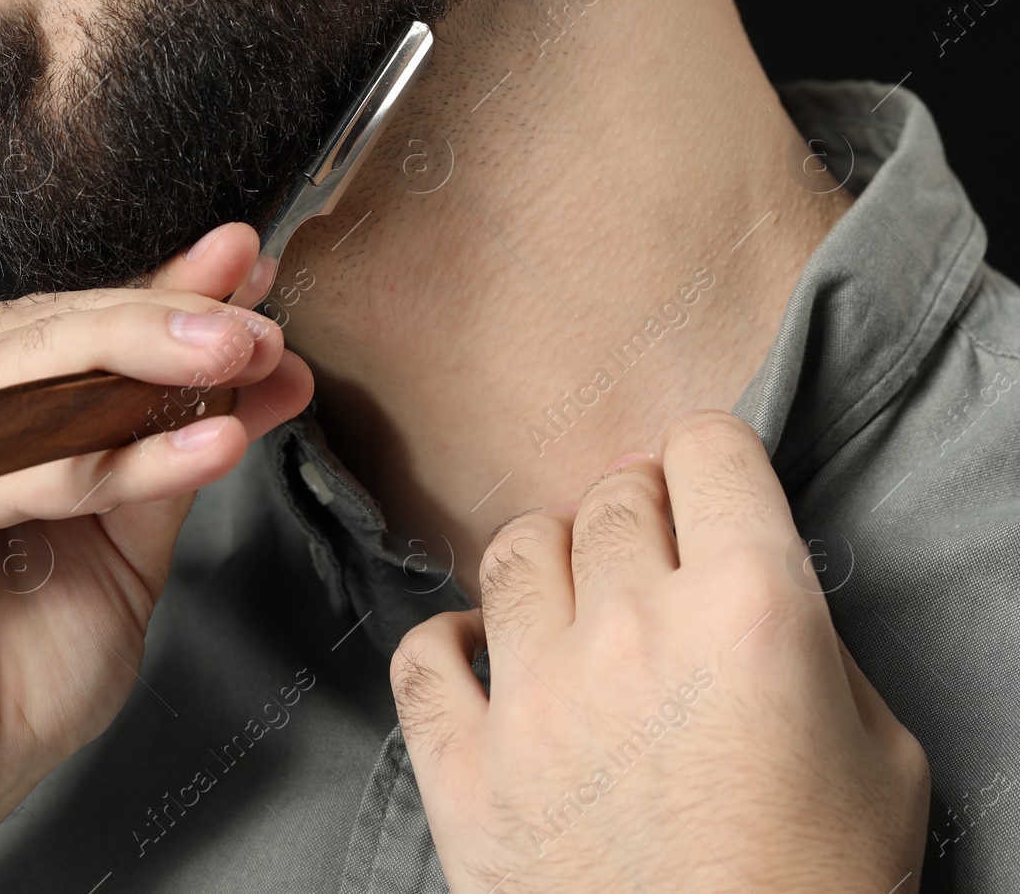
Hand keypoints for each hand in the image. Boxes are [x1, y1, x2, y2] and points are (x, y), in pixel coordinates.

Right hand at [0, 223, 311, 892]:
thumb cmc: (9, 673)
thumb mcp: (121, 541)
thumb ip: (167, 448)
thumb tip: (253, 370)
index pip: (65, 325)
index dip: (164, 297)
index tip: (251, 279)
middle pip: (43, 332)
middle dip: (168, 321)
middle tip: (258, 324)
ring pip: (24, 378)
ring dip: (147, 366)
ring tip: (244, 362)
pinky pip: (5, 463)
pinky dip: (110, 457)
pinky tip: (203, 447)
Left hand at [392, 410, 929, 892]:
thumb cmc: (818, 890)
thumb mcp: (878, 750)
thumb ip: (811, 639)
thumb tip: (745, 581)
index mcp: (749, 611)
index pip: (707, 452)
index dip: (711, 458)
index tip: (705, 481)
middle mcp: (630, 632)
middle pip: (609, 497)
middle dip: (638, 511)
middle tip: (651, 556)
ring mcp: (534, 699)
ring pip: (513, 553)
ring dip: (550, 558)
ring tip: (573, 599)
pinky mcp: (464, 769)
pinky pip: (423, 655)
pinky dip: (450, 642)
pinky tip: (485, 656)